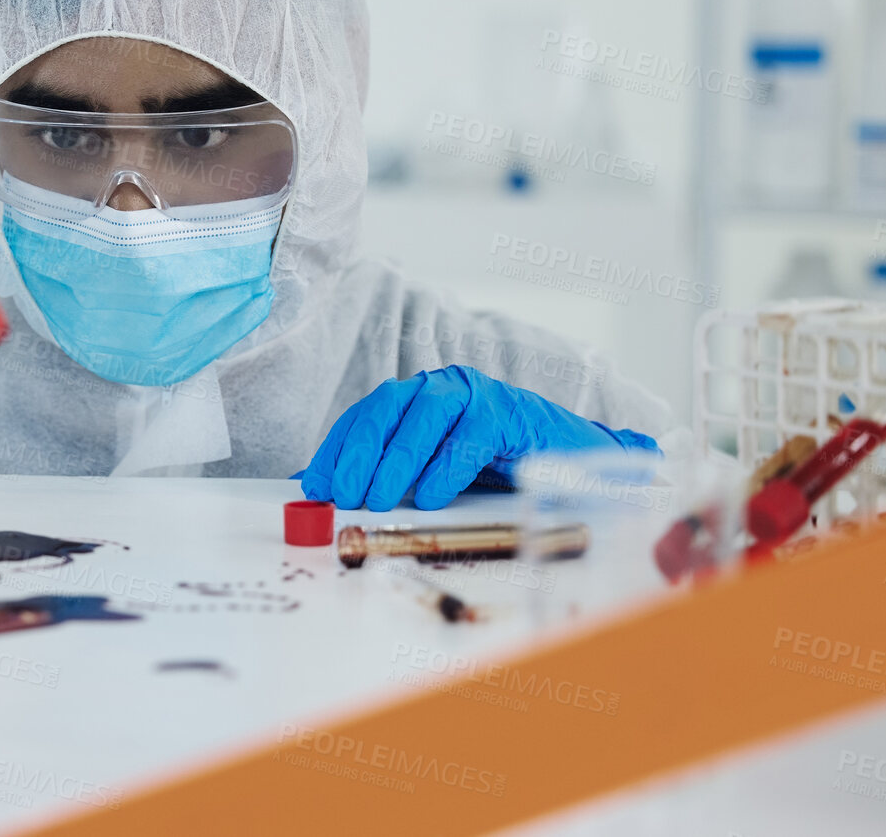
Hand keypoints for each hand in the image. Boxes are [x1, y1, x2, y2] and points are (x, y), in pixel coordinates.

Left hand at [297, 365, 657, 510]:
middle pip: (385, 409)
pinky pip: (470, 437)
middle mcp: (439, 387)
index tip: (314, 485)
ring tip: (377, 499)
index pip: (363, 416)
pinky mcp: (507, 413)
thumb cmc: (495, 465)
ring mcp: (475, 395)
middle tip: (343, 494)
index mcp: (415, 398)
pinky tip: (431, 497)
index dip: (335, 449)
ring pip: (424, 417)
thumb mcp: (436, 471)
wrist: (571, 457)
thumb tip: (334, 497)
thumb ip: (393, 478)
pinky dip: (446, 468)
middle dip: (358, 453)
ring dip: (395, 461)